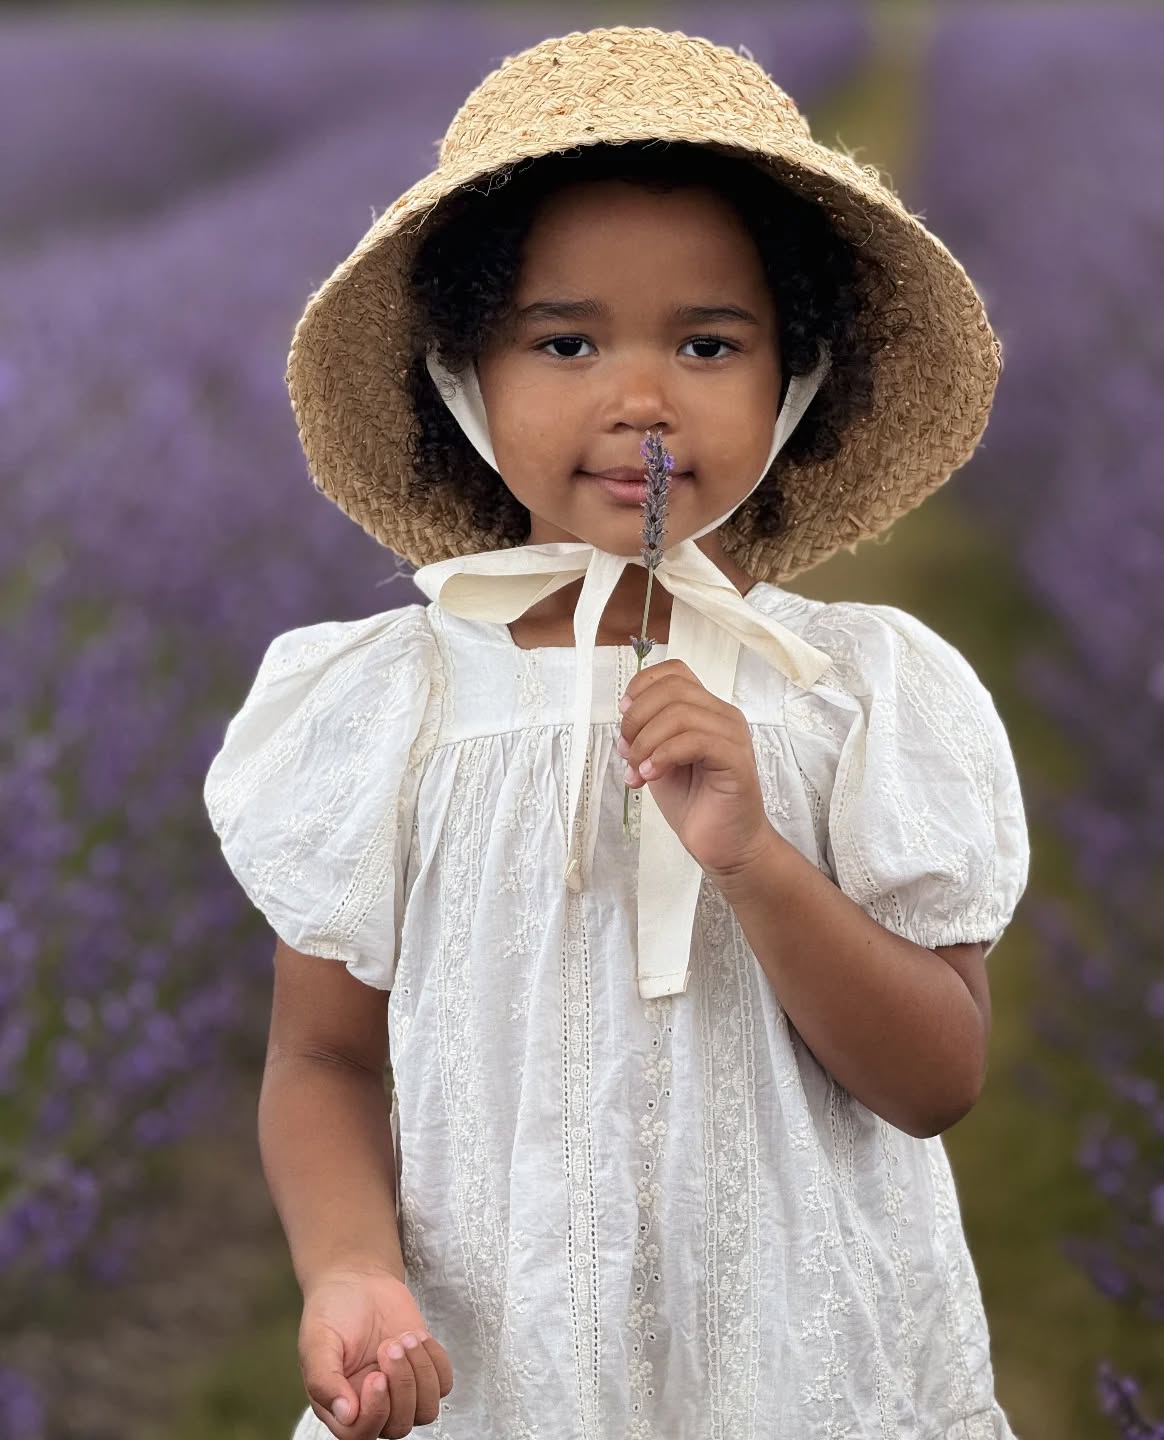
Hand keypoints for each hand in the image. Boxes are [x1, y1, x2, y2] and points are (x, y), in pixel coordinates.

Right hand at [299, 1264, 452, 1438]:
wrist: (357, 1283)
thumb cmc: (332, 1312)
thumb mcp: (317, 1342)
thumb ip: (324, 1380)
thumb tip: (345, 1415)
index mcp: (340, 1406)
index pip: (361, 1434)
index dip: (375, 1411)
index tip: (376, 1376)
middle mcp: (371, 1405)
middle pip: (398, 1426)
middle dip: (401, 1384)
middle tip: (389, 1346)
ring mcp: (400, 1390)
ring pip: (425, 1410)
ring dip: (420, 1372)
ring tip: (402, 1338)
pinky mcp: (422, 1370)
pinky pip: (443, 1383)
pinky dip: (435, 1360)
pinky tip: (415, 1337)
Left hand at [618, 659, 773, 879]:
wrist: (724, 845)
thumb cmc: (694, 803)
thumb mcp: (658, 758)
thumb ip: (646, 732)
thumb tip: (624, 710)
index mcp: (705, 710)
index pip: (673, 672)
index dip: (640, 688)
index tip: (624, 719)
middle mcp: (722, 715)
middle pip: (672, 689)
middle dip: (637, 718)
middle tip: (627, 752)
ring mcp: (732, 736)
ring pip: (680, 713)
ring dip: (647, 741)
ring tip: (638, 770)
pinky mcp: (736, 760)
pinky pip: (695, 741)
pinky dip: (663, 755)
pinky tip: (651, 775)